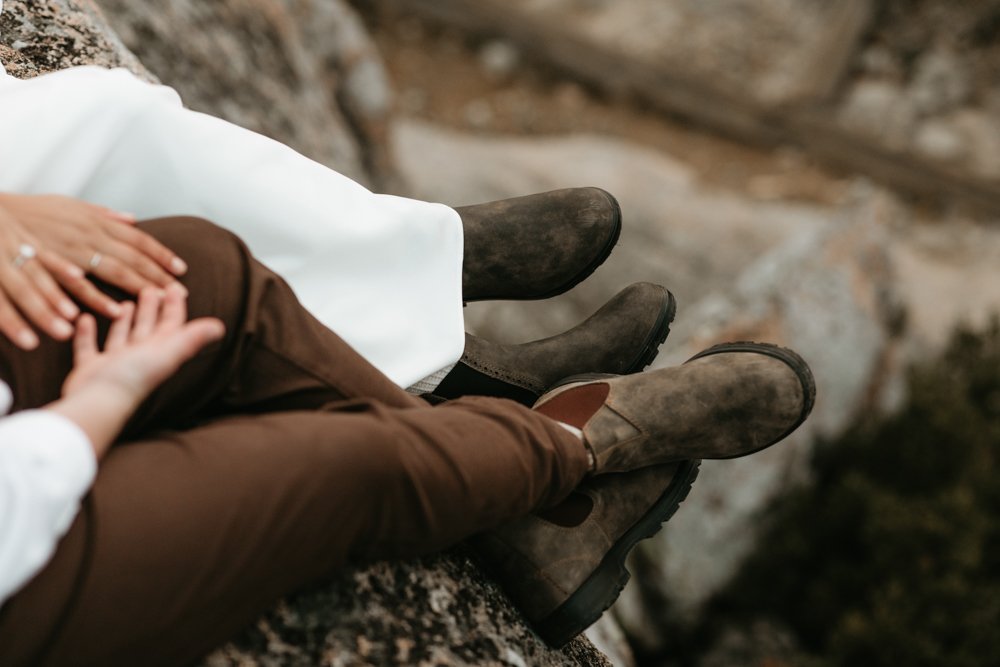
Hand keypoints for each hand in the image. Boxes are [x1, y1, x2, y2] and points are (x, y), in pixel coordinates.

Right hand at [0, 193, 187, 348]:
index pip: (137, 239)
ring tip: (162, 302)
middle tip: (180, 293)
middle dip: (158, 276)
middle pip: (132, 258)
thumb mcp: (72, 204)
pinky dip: (98, 299)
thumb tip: (132, 219)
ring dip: (137, 288)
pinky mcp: (53, 266)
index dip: (161, 254)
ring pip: (112, 271)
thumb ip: (103, 214)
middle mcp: (89, 235)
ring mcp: (72, 250)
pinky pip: (78, 286)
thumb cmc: (33, 210)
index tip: (181, 269)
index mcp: (95, 221)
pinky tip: (115, 311)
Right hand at [52, 286, 224, 458]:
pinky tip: (86, 318)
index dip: (175, 307)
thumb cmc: (135, 375)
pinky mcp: (91, 368)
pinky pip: (89, 347)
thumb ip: (192, 338)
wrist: (100, 402)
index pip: (172, 324)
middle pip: (148, 328)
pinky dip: (88, 333)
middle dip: (151, 309)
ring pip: (121, 337)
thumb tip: (220, 327)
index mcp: (159, 351)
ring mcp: (115, 363)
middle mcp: (139, 357)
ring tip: (124, 303)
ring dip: (124, 321)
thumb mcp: (167, 352)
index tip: (174, 287)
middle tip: (149, 288)